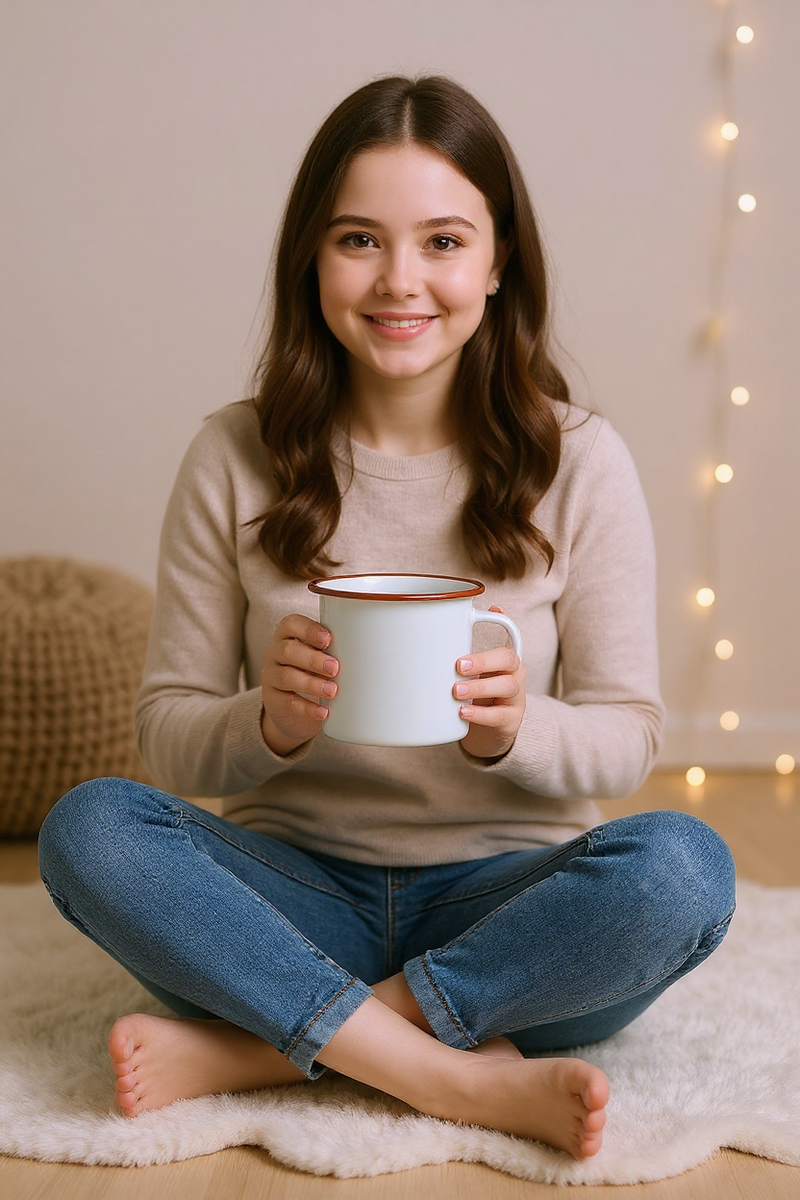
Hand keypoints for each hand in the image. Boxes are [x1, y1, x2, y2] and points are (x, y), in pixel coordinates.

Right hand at [261, 614, 338, 755]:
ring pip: (286, 676)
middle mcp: (274, 653)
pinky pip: (287, 702)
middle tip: (335, 668)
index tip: (328, 639)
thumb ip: (337, 650)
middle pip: (288, 650)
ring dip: (311, 683)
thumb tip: (373, 651)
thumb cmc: (316, 673)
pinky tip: (323, 712)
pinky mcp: (272, 701)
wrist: (295, 708)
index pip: (291, 624)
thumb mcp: (323, 658)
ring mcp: (270, 677)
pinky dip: (307, 708)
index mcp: (288, 635)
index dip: (308, 629)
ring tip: (333, 691)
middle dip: (313, 659)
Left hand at [455, 606, 525, 759]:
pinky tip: (463, 712)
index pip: (511, 635)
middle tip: (458, 665)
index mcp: (502, 659)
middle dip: (483, 660)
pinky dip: (480, 714)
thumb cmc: (473, 698)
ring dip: (480, 686)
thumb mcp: (465, 676)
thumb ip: (450, 658)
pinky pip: (500, 716)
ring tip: (455, 691)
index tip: (489, 611)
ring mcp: (515, 698)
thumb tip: (417, 641)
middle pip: (509, 659)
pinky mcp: (511, 721)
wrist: (487, 734)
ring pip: (507, 686)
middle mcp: (514, 675)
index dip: (503, 621)